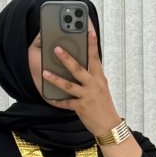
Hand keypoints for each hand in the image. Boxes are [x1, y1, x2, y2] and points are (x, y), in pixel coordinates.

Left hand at [43, 23, 122, 138]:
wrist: (110, 127)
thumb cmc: (105, 106)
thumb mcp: (102, 88)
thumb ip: (93, 76)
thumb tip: (81, 64)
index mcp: (99, 78)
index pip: (95, 57)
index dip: (92, 43)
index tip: (88, 29)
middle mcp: (94, 86)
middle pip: (79, 69)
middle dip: (67, 58)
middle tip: (56, 48)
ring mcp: (87, 97)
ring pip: (69, 86)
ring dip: (56, 79)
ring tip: (45, 72)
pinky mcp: (81, 108)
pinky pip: (66, 103)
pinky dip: (57, 101)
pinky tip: (48, 97)